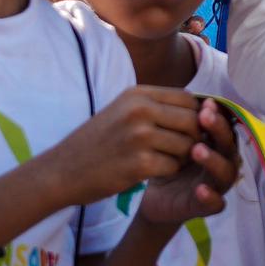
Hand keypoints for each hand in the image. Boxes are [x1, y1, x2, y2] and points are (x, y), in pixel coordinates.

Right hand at [44, 85, 209, 210]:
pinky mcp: (139, 164)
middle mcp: (140, 110)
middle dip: (193, 138)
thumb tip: (202, 107)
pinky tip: (152, 171)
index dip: (195, 116)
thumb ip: (157, 106)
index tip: (186, 130)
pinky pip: (174, 166)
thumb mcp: (123, 110)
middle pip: (193, 121)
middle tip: (180, 150)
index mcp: (138, 94)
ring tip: (163, 160)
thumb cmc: (97, 142)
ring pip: (187, 145)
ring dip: (181, 157)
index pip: (189, 99)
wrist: (62, 171)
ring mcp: (139, 136)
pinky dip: (168, 171)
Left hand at [134, 105, 240, 230]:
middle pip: (229, 145)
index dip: (218, 114)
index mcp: (214, 145)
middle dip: (219, 130)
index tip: (204, 102)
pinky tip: (200, 188)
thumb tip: (184, 91)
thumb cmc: (165, 164)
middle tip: (204, 117)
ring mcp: (215, 186)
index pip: (224, 126)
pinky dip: (211, 197)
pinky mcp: (205, 208)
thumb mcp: (169, 140)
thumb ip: (179, 122)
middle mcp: (220, 163)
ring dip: (214, 160)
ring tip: (197, 150)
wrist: (154, 199)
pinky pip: (216, 204)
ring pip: (226, 173)